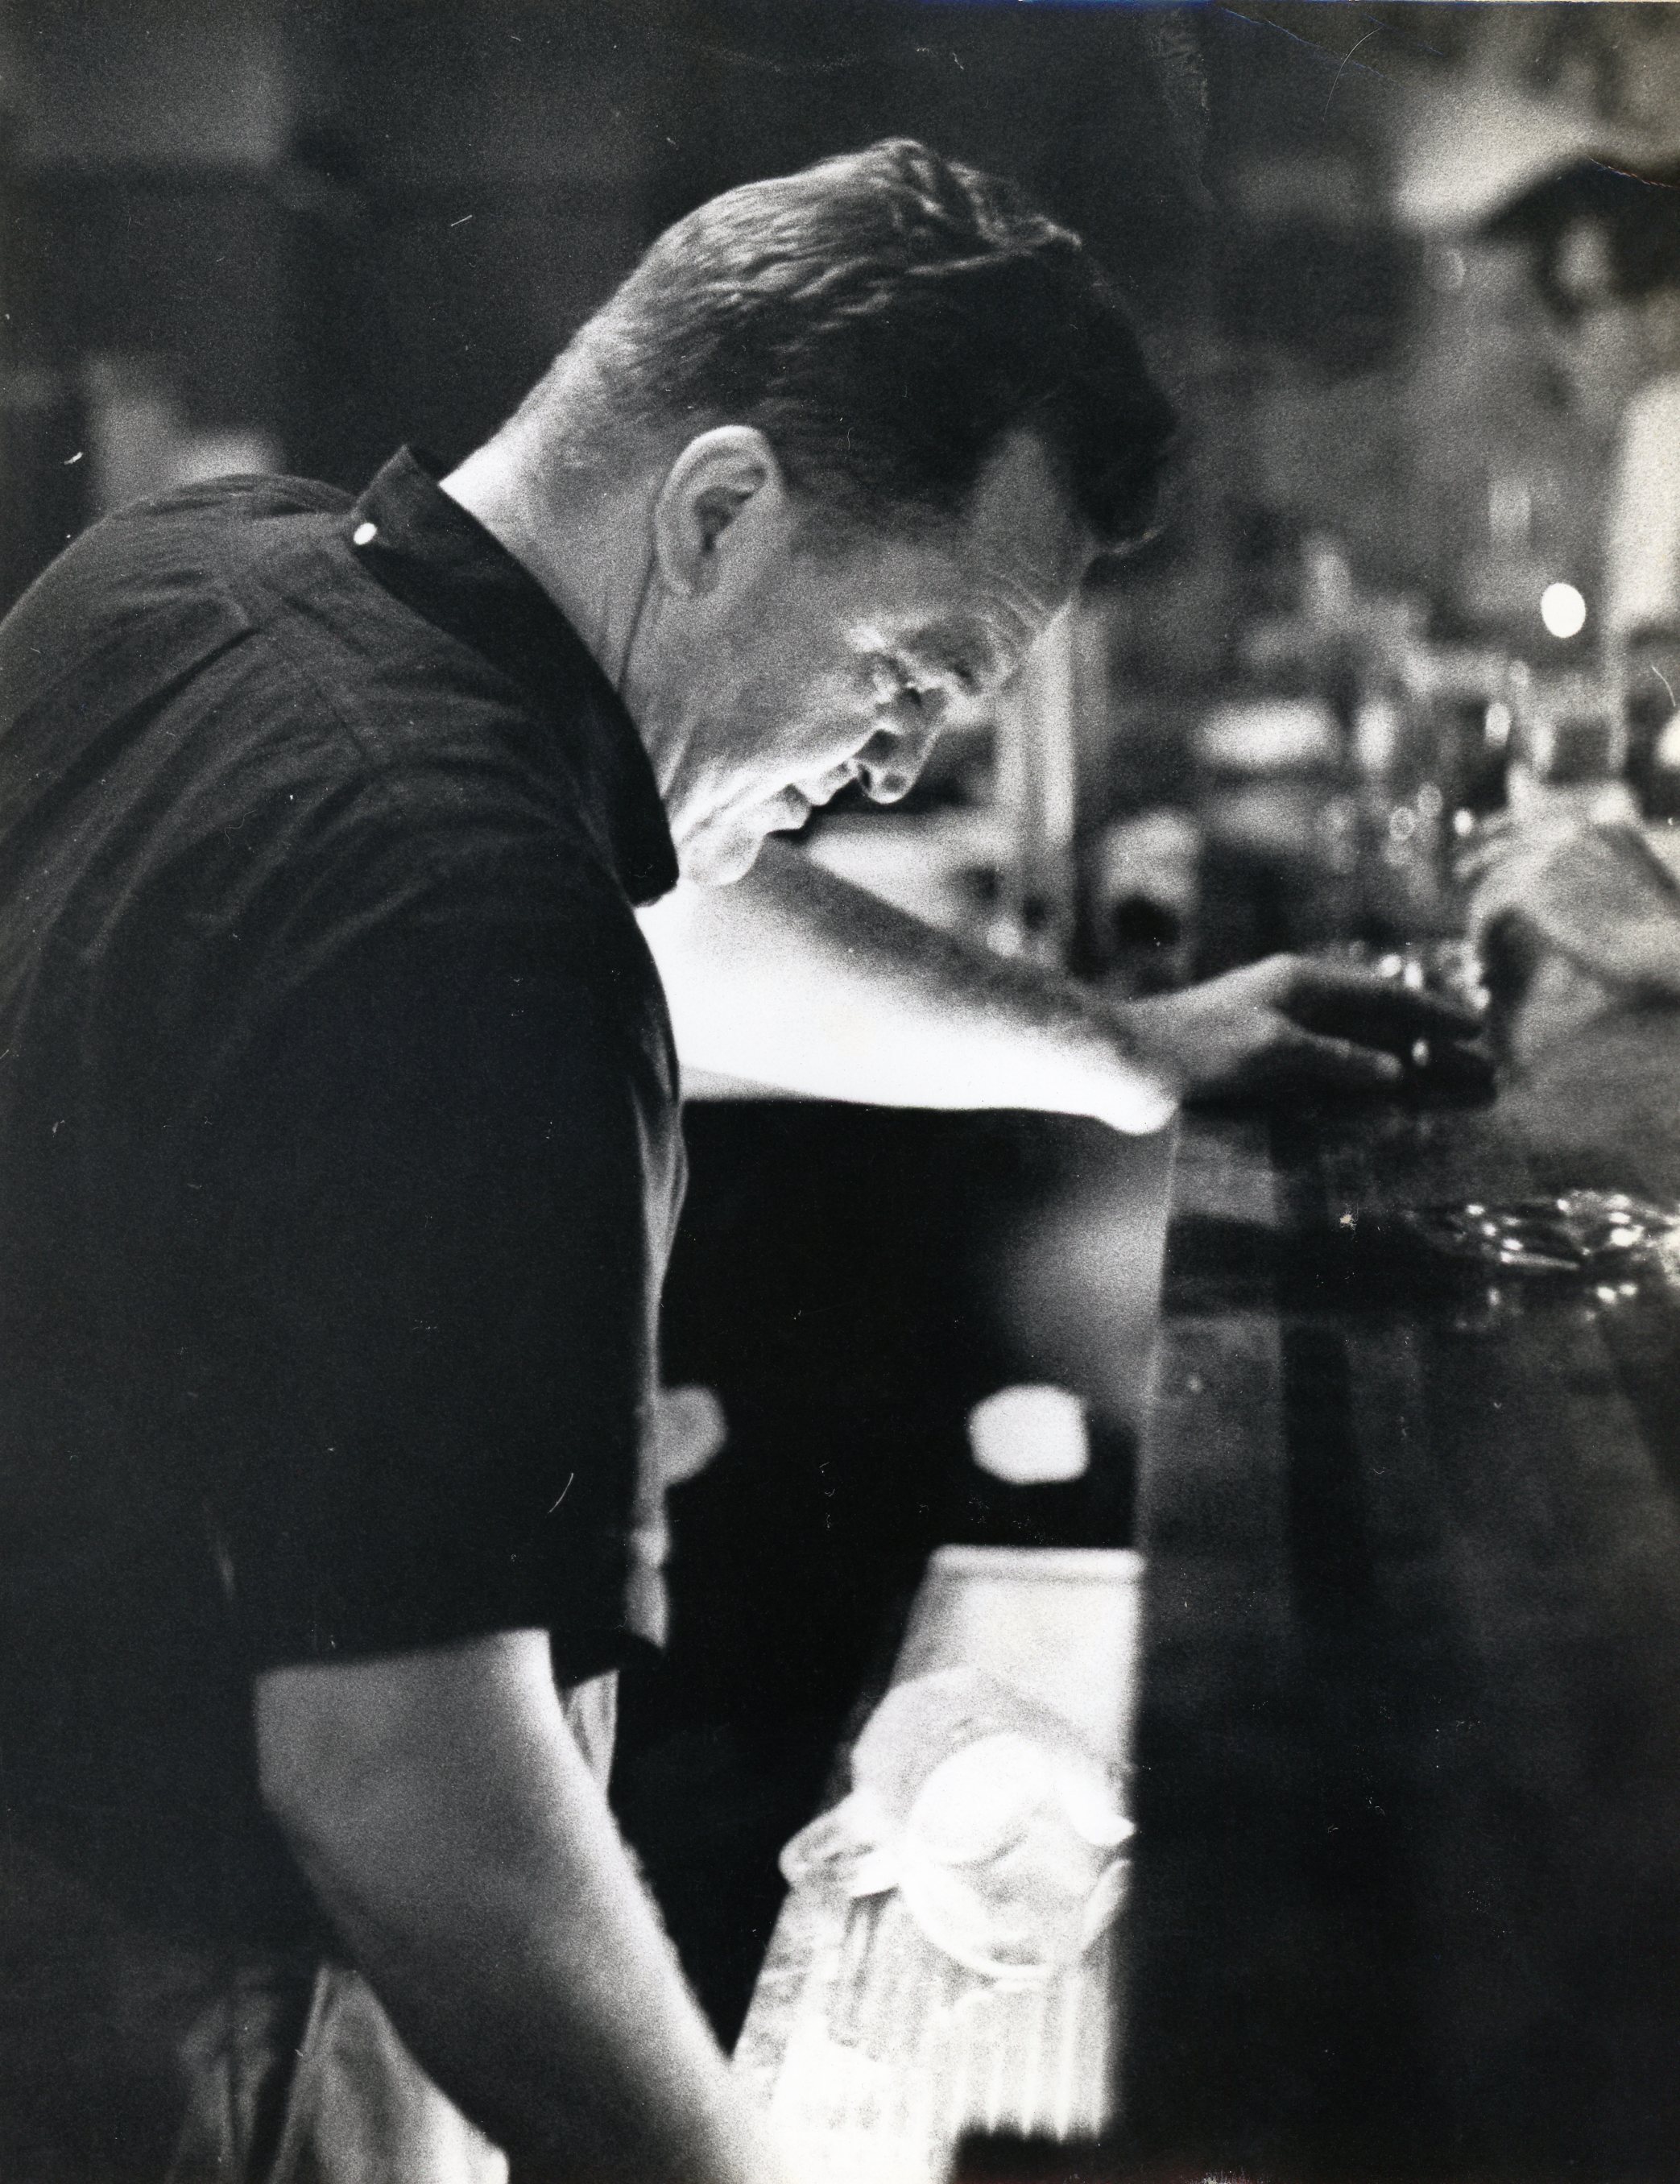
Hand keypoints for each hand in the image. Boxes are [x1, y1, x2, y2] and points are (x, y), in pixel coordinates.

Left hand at [1122, 954, 1488, 1103]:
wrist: (1126, 1066)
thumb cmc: (1196, 1046)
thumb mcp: (1275, 1048)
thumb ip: (1338, 1060)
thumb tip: (1396, 1073)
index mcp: (1301, 983)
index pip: (1384, 997)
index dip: (1433, 1014)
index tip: (1476, 1032)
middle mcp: (1295, 1007)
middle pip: (1378, 1029)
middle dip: (1430, 1050)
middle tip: (1481, 1076)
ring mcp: (1278, 1041)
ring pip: (1357, 1057)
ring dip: (1403, 1077)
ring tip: (1449, 1099)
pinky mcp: (1260, 1075)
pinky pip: (1327, 1083)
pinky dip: (1360, 1096)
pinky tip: (1384, 1117)